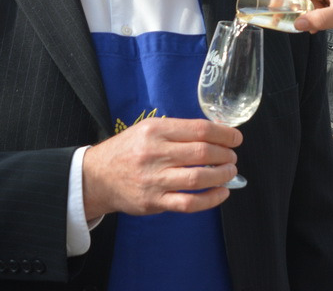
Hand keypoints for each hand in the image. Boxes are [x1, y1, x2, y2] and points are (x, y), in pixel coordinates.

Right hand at [82, 117, 242, 219]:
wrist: (96, 176)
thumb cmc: (128, 150)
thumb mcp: (148, 129)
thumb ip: (179, 130)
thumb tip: (217, 131)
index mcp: (155, 130)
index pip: (200, 130)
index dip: (224, 134)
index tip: (236, 138)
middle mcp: (154, 154)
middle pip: (203, 153)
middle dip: (226, 155)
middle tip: (232, 156)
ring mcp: (154, 180)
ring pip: (198, 178)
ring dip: (222, 175)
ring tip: (230, 172)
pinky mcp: (154, 202)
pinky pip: (189, 203)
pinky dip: (211, 199)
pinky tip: (221, 193)